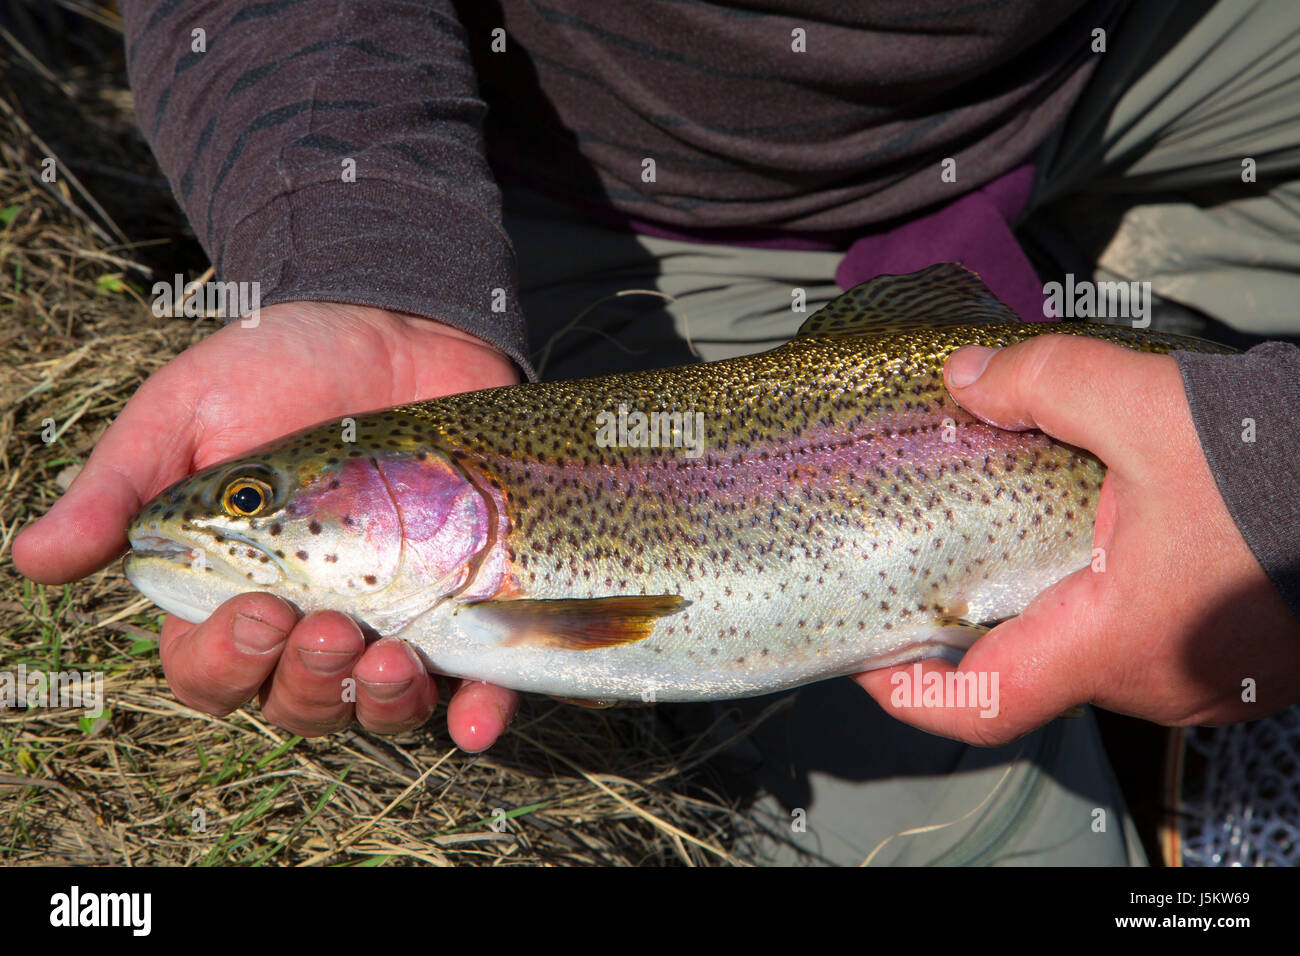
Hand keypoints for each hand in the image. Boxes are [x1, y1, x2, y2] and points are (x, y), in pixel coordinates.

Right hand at [14, 302, 521, 750]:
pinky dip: (476, 713)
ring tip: (392, 657)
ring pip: (375, 709)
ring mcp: (392, 617)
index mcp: (231, 590)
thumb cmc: (280, 367)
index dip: (225, 662)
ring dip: (379, 703)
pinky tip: (475, 719)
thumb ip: (121, 488)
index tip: (257, 609)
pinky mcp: (466, 601)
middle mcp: (309, 620)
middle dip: (308, 682)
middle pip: (296, 704)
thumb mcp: (188, 412)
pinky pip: (476, 685)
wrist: (397, 322)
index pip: (209, 671)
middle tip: (333, 625)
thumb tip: (33, 559)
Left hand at [855, 335, 1299, 745]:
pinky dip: (1107, 603)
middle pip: (1030, 671)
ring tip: (1021, 534)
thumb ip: (1042, 385)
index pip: (982, 706)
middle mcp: (1158, 686)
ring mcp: (1206, 686)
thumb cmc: (1287, 462)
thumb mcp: (1150, 406)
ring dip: (1050, 602)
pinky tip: (1107, 541)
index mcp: (1119, 641)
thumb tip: (962, 379)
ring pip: (1091, 656)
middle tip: (939, 559)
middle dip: (980, 618)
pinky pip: (1146, 646)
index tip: (865, 654)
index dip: (906, 692)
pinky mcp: (1242, 666)